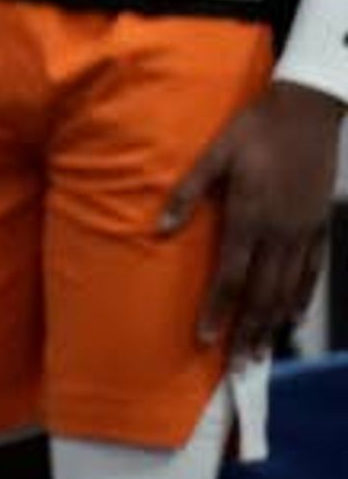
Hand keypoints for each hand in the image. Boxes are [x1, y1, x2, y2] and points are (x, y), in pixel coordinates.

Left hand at [166, 80, 341, 352]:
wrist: (307, 112)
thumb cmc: (253, 130)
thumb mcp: (213, 154)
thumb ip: (186, 194)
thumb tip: (159, 230)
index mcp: (249, 217)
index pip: (230, 276)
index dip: (217, 310)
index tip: (205, 339)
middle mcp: (280, 232)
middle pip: (262, 293)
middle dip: (247, 331)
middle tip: (236, 366)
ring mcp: (304, 232)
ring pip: (289, 289)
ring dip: (272, 323)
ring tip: (260, 352)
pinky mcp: (320, 227)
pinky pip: (312, 273)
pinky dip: (301, 299)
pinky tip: (291, 318)